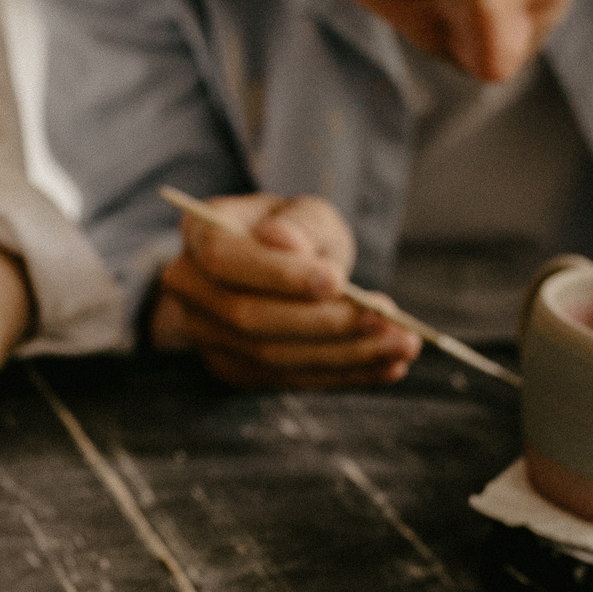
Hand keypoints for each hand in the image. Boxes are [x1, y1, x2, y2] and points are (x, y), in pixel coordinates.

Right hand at [151, 193, 419, 387]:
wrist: (275, 267)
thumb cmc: (292, 232)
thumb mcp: (303, 212)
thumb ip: (299, 222)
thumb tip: (284, 242)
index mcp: (199, 237)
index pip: (225, 259)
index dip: (277, 274)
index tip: (336, 279)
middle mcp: (190, 291)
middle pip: (247, 317)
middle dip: (322, 322)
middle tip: (384, 317)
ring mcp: (207, 337)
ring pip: (271, 357)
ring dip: (343, 354)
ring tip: (402, 343)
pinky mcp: (236, 370)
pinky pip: (290, 380)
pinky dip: (344, 374)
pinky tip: (389, 365)